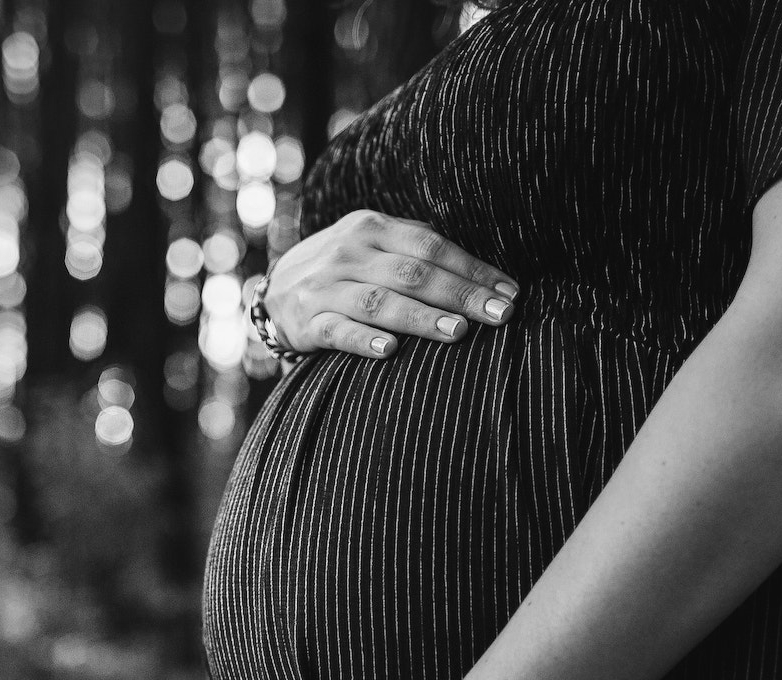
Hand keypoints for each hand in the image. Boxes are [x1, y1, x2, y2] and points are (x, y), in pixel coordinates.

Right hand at [261, 210, 519, 359]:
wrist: (272, 292)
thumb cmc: (341, 272)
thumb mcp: (371, 246)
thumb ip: (413, 251)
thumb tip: (481, 274)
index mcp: (371, 227)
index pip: (431, 246)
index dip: (473, 269)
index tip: (509, 293)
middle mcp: (348, 253)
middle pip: (413, 273)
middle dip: (461, 294)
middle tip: (500, 315)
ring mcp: (324, 287)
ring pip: (380, 302)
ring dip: (422, 318)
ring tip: (459, 332)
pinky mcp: (306, 322)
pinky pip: (338, 332)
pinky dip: (364, 340)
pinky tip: (392, 350)